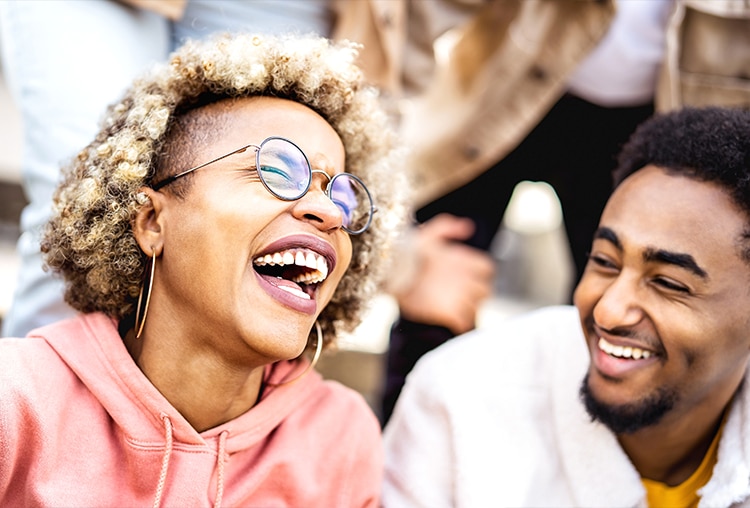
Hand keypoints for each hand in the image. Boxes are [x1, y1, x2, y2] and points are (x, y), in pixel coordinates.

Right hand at [392, 214, 495, 334]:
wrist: (391, 278)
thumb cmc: (406, 256)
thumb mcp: (426, 235)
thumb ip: (448, 227)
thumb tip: (468, 226)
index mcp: (464, 260)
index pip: (487, 270)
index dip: (478, 276)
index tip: (467, 280)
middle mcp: (466, 278)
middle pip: (484, 291)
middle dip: (475, 295)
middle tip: (458, 297)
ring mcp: (459, 297)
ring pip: (475, 309)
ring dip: (466, 310)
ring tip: (450, 309)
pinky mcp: (451, 314)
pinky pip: (463, 323)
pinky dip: (458, 324)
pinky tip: (447, 320)